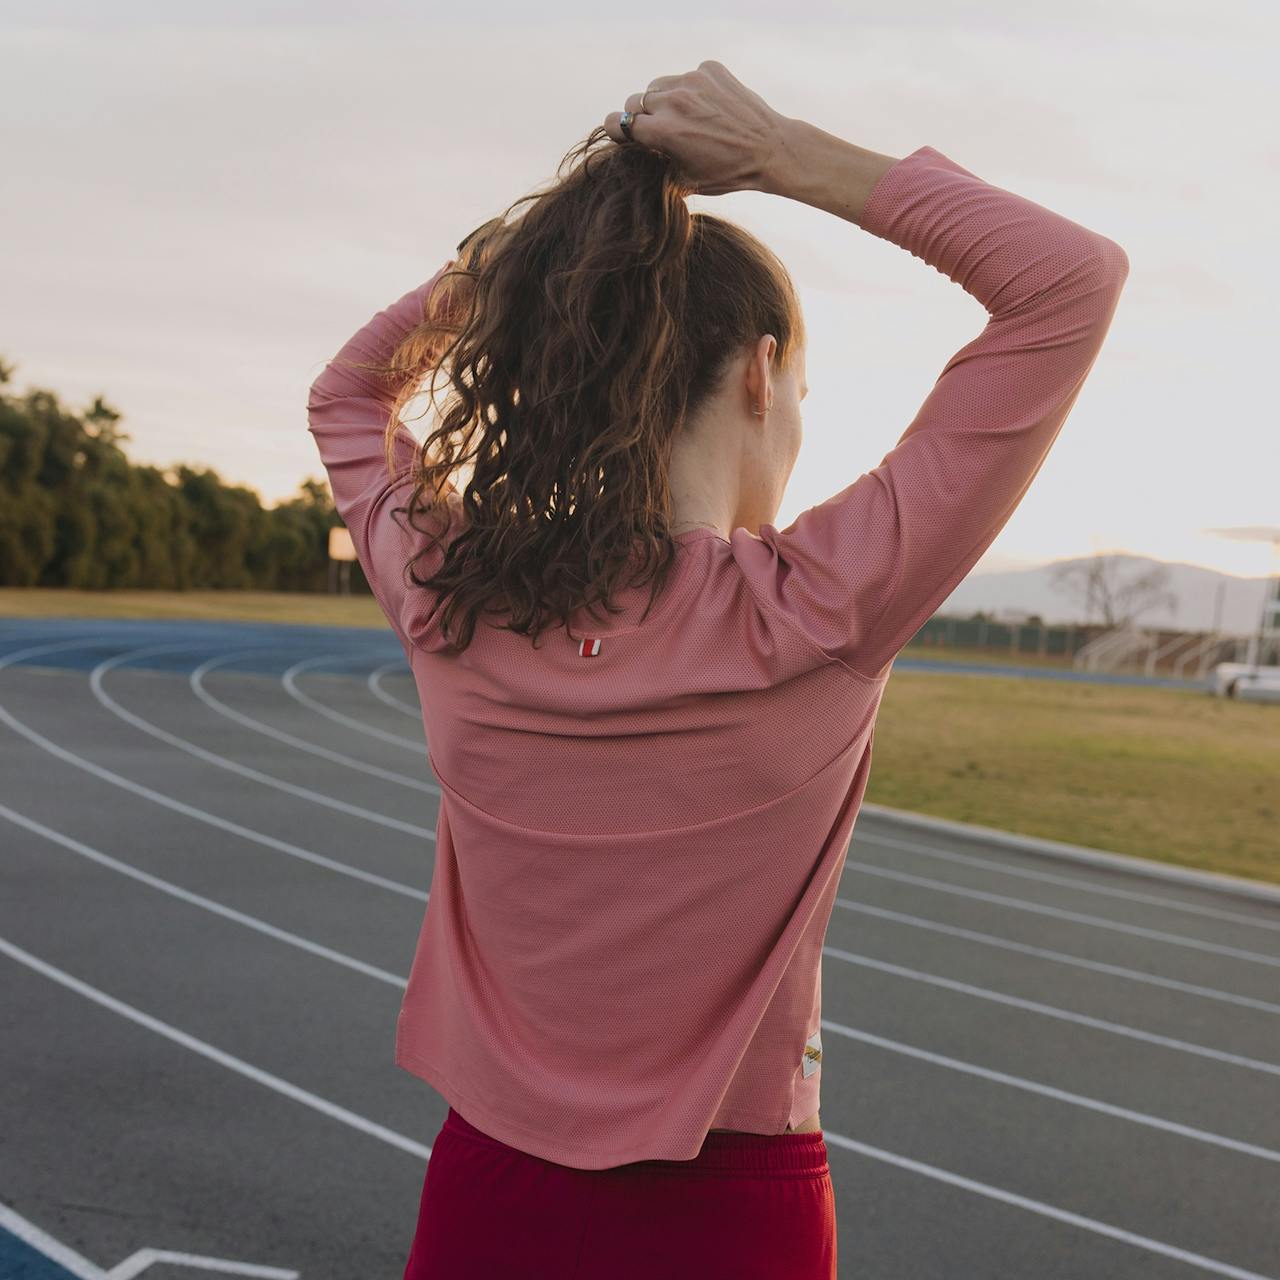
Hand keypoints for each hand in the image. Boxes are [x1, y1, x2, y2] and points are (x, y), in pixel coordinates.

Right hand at [602, 60, 790, 195]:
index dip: (617, 131)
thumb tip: (638, 160)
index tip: (625, 136)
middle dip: (642, 116)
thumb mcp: (685, 181)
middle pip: (636, 101)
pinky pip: (686, 76)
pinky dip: (691, 89)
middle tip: (659, 129)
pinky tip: (708, 107)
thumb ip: (656, 165)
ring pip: (659, 85)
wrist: (770, 149)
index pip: (617, 122)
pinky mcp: (709, 69)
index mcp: (663, 132)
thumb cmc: (728, 173)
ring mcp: (692, 80)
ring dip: (664, 100)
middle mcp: (673, 101)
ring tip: (685, 118)